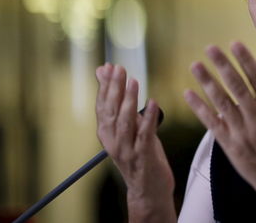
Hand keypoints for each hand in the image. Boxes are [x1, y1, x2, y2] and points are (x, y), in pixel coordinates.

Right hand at [95, 64, 174, 220]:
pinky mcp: (143, 157)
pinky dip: (147, 118)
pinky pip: (145, 135)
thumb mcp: (130, 129)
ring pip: (124, 123)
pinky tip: (153, 103)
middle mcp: (112, 142)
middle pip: (110, 112)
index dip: (105, 86)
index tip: (109, 67)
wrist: (148, 189)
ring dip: (128, 101)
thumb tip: (112, 80)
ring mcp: (127, 151)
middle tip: (119, 68)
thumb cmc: (141, 154)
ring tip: (134, 81)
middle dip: (114, 89)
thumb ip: (122, 106)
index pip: (102, 106)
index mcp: (107, 134)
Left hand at [184, 42, 255, 220]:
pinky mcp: (230, 147)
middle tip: (210, 48)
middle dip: (223, 66)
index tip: (235, 44)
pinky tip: (189, 94)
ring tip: (196, 65)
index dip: (246, 62)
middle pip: (238, 88)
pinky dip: (200, 109)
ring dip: (208, 83)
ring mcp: (243, 135)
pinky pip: (213, 124)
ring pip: (222, 104)